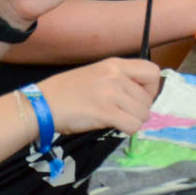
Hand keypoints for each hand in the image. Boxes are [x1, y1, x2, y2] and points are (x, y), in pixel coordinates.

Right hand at [39, 57, 161, 134]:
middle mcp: (116, 76)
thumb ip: (118, 80)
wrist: (43, 104)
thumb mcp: (96, 74)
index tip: (138, 98)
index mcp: (115, 64)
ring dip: (134, 121)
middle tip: (124, 114)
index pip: (152, 72)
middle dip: (140, 110)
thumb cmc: (66, 91)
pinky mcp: (105, 112)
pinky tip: (115, 127)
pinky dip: (129, 130)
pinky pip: (133, 125)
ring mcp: (111, 93)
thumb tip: (139, 96)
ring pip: (143, 113)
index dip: (151, 88)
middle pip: (148, 98)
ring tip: (117, 120)